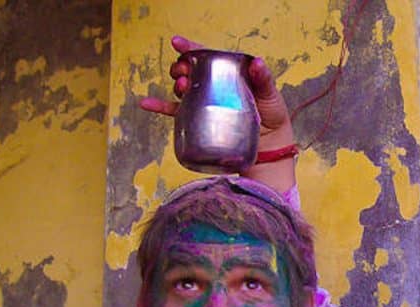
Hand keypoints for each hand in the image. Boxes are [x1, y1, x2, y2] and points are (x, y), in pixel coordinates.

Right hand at [139, 35, 295, 187]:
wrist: (269, 151)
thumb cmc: (273, 119)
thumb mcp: (270, 97)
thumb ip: (264, 80)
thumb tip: (257, 62)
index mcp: (230, 76)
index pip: (208, 58)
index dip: (191, 49)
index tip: (178, 43)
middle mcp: (216, 87)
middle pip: (192, 71)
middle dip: (182, 67)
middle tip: (183, 72)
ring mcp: (207, 104)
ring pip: (185, 89)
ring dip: (177, 84)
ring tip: (181, 86)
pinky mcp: (201, 122)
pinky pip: (176, 113)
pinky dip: (160, 107)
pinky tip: (146, 103)